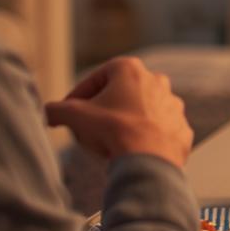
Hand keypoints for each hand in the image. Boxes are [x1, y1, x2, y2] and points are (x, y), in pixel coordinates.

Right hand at [45, 57, 193, 165]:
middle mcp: (156, 81)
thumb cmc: (114, 132)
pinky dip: (144, 140)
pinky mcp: (181, 128)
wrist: (149, 161)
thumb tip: (48, 113)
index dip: (78, 96)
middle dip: (102, 110)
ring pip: (140, 113)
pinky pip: (157, 131)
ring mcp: (172, 105)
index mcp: (131, 69)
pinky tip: (131, 152)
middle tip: (89, 128)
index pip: (95, 79)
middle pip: (119, 95)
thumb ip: (56, 110)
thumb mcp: (75, 116)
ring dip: (125, 124)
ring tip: (109, 143)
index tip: (69, 111)